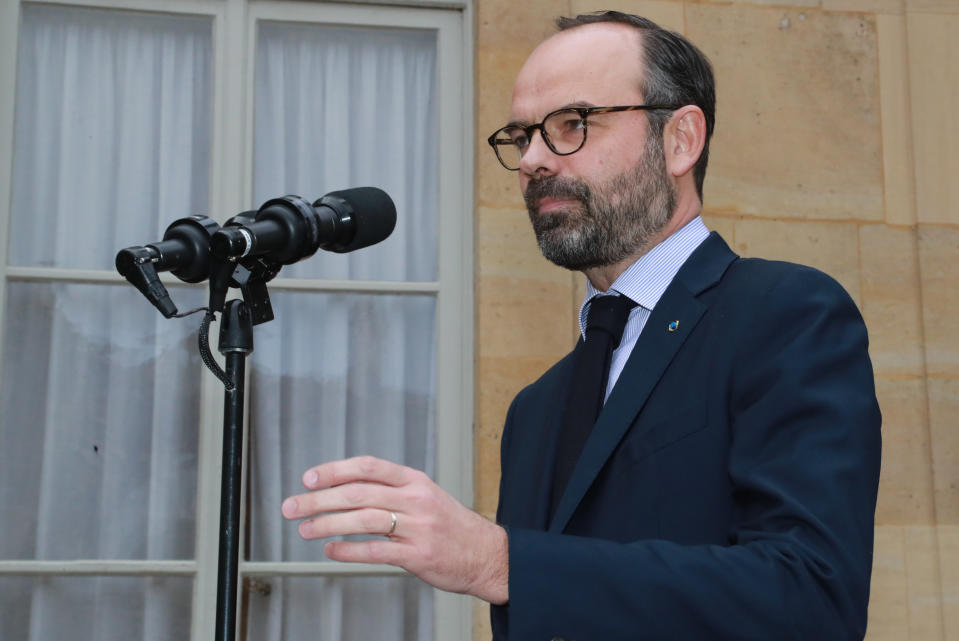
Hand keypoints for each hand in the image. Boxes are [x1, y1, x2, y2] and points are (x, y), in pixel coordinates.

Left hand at [281, 455, 508, 604]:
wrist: (488, 555)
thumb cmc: (451, 527)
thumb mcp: (425, 497)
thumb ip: (390, 491)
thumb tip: (344, 490)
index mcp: (415, 481)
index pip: (368, 466)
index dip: (334, 470)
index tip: (309, 478)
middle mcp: (416, 499)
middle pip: (358, 493)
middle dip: (319, 499)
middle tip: (292, 506)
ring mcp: (418, 527)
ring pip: (364, 520)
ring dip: (327, 523)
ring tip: (304, 529)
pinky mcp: (419, 554)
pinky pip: (376, 551)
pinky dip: (349, 550)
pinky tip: (331, 550)